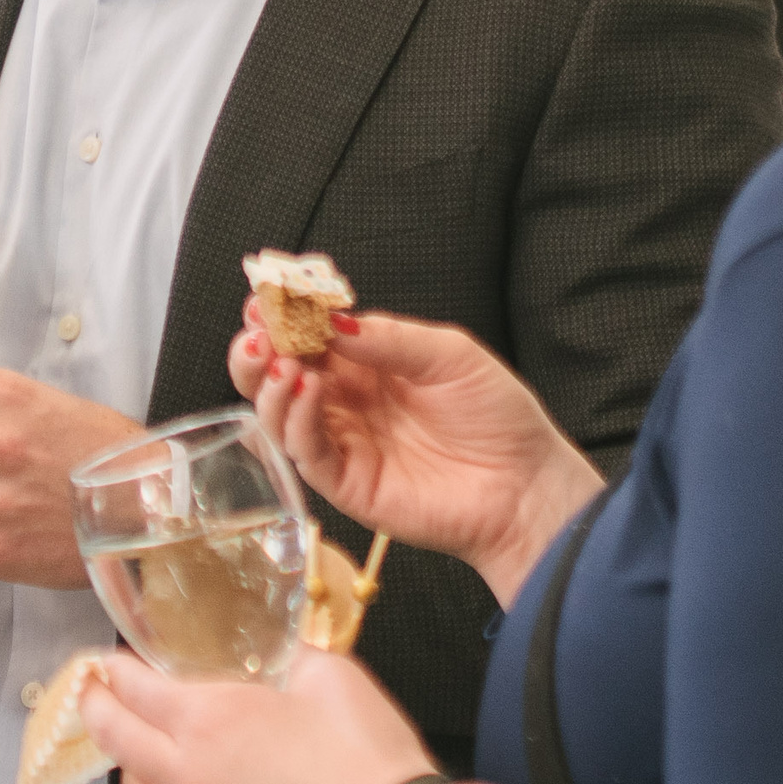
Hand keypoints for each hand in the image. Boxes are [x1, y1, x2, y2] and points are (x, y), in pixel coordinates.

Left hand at [80, 652, 433, 783]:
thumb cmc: (367, 762)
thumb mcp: (333, 678)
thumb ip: (292, 658)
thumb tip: (280, 651)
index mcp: (209, 719)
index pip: (134, 688)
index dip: (115, 671)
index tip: (108, 663)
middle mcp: (189, 776)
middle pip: (116, 740)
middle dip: (96, 711)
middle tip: (92, 698)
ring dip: (132, 773)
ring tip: (142, 759)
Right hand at [229, 302, 603, 604]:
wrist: (526, 485)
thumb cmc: (497, 417)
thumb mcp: (449, 354)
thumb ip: (389, 337)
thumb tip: (333, 322)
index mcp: (367, 367)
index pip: (310, 337)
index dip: (284, 318)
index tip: (265, 298)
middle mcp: (346, 403)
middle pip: (279, 374)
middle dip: (259, 349)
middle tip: (257, 331)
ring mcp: (343, 443)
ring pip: (279, 413)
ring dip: (269, 385)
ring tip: (281, 361)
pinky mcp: (345, 483)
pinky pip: (304, 451)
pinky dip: (295, 419)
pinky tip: (304, 390)